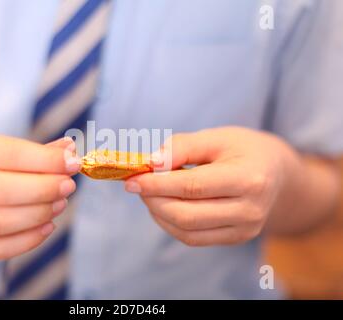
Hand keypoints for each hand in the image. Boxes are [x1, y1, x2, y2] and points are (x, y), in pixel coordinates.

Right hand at [0, 132, 79, 259]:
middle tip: (68, 186)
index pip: (7, 154)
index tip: (73, 163)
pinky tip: (47, 226)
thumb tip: (70, 151)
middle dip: (43, 189)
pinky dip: (27, 240)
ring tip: (60, 204)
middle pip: (1, 191)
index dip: (44, 160)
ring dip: (38, 215)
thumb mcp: (3, 149)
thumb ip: (38, 151)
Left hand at [125, 127, 295, 245]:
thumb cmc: (243, 149)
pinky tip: (163, 205)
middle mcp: (250, 210)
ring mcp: (245, 229)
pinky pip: (193, 238)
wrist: (276, 173)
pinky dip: (170, 223)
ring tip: (150, 193)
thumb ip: (182, 147)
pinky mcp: (236, 238)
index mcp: (249, 179)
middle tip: (137, 184)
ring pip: (187, 231)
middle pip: (187, 215)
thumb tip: (151, 163)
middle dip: (153, 200)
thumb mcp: (215, 137)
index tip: (132, 178)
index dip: (157, 184)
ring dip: (159, 213)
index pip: (192, 187)